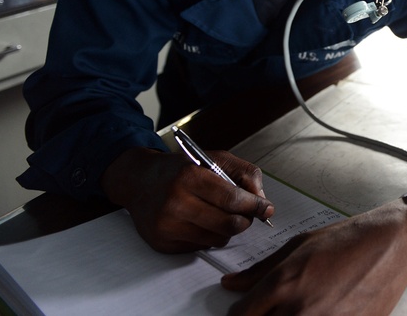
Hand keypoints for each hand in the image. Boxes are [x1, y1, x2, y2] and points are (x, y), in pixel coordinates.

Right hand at [101, 146, 273, 252]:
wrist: (139, 181)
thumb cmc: (181, 169)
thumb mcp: (214, 158)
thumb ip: (244, 174)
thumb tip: (262, 200)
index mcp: (190, 176)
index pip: (232, 199)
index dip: (255, 206)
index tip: (267, 209)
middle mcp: (175, 202)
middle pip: (228, 224)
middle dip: (245, 221)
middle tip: (247, 214)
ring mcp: (167, 226)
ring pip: (217, 239)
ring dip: (227, 230)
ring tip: (221, 214)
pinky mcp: (162, 243)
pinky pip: (201, 247)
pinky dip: (209, 236)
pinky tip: (201, 221)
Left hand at [221, 198, 406, 315]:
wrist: (393, 244)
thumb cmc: (350, 239)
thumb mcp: (299, 245)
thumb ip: (260, 270)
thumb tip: (232, 284)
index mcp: (284, 283)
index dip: (240, 314)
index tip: (246, 311)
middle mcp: (299, 309)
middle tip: (279, 306)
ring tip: (305, 306)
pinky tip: (325, 309)